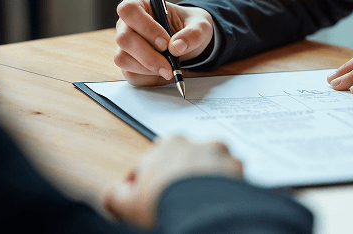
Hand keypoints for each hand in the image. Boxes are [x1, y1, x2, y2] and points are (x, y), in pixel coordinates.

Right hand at [103, 135, 243, 229]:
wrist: (199, 210)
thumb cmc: (164, 201)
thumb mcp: (127, 202)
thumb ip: (116, 195)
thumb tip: (114, 195)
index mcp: (169, 145)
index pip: (160, 157)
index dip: (156, 178)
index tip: (157, 194)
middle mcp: (197, 143)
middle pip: (188, 160)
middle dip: (184, 176)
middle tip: (180, 198)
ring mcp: (220, 154)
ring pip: (212, 166)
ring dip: (207, 179)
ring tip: (201, 201)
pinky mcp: (238, 168)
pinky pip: (232, 178)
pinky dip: (227, 188)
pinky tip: (218, 201)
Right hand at [115, 0, 213, 86]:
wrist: (188, 41)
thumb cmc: (189, 26)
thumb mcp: (200, 25)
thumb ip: (193, 33)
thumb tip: (176, 47)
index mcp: (139, 5)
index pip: (129, 10)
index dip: (146, 27)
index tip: (165, 42)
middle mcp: (126, 24)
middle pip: (124, 39)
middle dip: (148, 55)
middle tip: (170, 65)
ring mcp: (124, 45)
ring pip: (123, 59)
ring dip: (148, 68)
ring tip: (169, 69)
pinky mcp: (128, 64)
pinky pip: (130, 75)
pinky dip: (149, 78)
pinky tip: (163, 73)